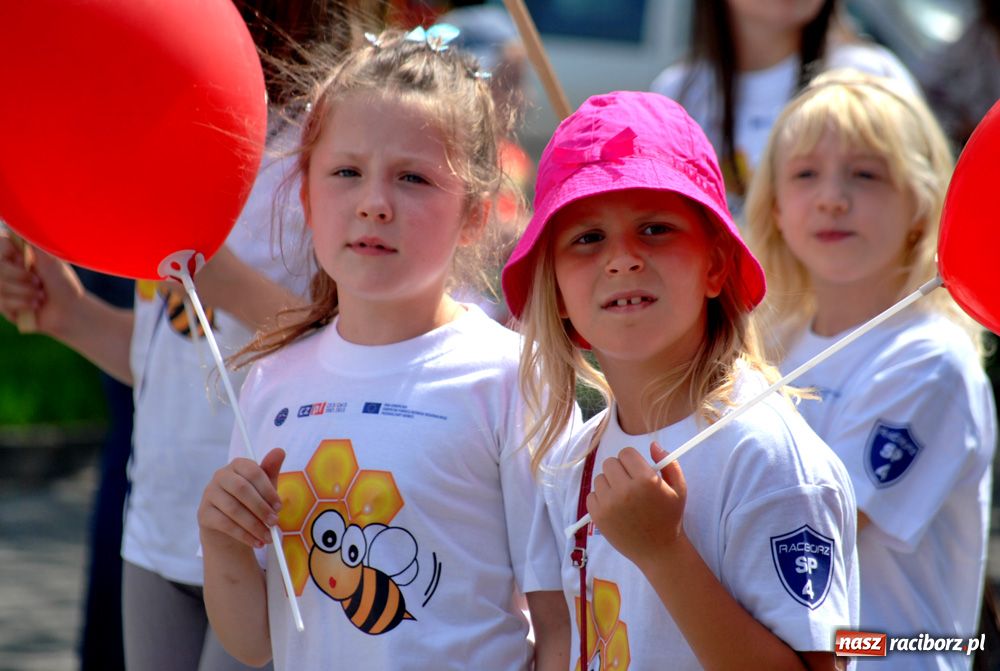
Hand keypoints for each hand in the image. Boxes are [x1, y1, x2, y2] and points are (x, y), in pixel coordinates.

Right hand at [0, 233, 83, 335]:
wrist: (70, 312)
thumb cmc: (64, 283)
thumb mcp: (50, 257)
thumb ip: (32, 238)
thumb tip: (20, 217)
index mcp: (17, 255)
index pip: (0, 247)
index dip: (12, 256)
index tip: (28, 263)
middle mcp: (7, 269)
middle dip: (21, 278)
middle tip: (40, 283)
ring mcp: (3, 288)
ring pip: (0, 286)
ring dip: (25, 292)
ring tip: (41, 296)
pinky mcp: (3, 305)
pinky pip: (2, 302)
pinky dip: (22, 304)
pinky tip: (35, 306)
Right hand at [198, 447, 285, 548]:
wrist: (229, 530)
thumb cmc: (250, 503)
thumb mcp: (264, 488)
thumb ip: (271, 471)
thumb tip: (280, 451)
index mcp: (237, 465)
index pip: (253, 471)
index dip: (268, 489)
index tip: (279, 506)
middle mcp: (220, 476)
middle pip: (241, 489)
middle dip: (260, 507)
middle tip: (274, 522)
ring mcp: (209, 494)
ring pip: (233, 508)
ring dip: (254, 525)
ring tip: (268, 536)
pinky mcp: (203, 513)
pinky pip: (224, 524)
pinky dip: (243, 535)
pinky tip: (256, 542)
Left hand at [587, 442, 686, 566]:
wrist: (658, 551)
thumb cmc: (670, 518)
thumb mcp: (679, 489)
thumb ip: (669, 463)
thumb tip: (653, 445)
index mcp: (645, 480)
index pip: (626, 453)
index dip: (632, 461)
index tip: (637, 471)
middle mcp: (625, 491)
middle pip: (610, 463)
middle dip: (620, 470)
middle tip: (630, 484)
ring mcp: (609, 504)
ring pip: (600, 478)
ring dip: (610, 484)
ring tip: (623, 498)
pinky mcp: (598, 516)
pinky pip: (592, 495)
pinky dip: (601, 499)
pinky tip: (615, 508)